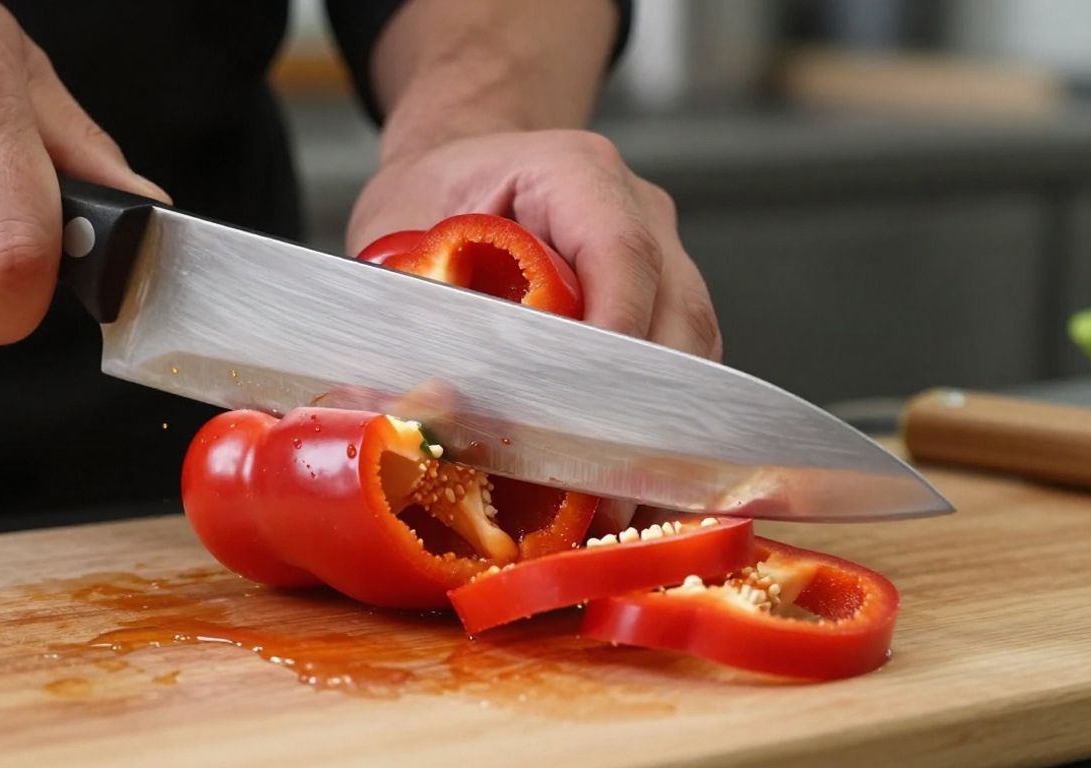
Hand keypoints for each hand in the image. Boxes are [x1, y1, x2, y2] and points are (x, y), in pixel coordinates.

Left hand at [349, 130, 720, 537]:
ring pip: (691, 351)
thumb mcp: (399, 235)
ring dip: (661, 431)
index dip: (615, 330)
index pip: (620, 251)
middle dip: (644, 411)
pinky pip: (680, 371)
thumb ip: (410, 308)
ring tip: (617, 505)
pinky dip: (657, 428)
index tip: (590, 408)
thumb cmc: (432, 194)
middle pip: (676, 313)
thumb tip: (409, 404)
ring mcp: (663, 257)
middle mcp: (637, 212)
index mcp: (575, 174)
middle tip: (606, 491)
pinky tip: (624, 484)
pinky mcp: (664, 304)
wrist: (457, 170)